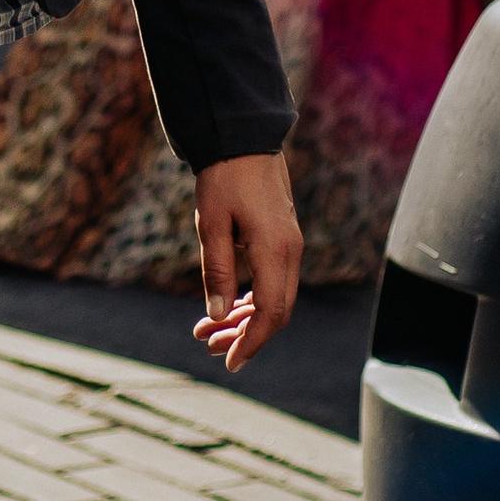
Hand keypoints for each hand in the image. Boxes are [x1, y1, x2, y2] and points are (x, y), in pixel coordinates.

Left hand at [189, 153, 301, 373]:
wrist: (243, 139)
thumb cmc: (223, 178)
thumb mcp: (211, 223)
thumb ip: (216, 269)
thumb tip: (217, 315)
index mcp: (276, 251)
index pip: (271, 312)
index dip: (251, 341)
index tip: (229, 362)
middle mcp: (291, 253)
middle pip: (276, 311)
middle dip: (244, 335)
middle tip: (208, 348)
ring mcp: (290, 246)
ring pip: (275, 298)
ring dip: (245, 318)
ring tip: (208, 332)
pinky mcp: (283, 240)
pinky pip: (274, 281)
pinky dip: (252, 299)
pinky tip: (229, 307)